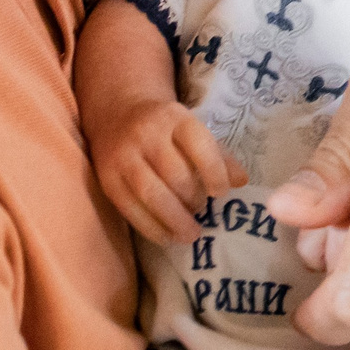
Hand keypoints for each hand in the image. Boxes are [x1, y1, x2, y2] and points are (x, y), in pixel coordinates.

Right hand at [87, 94, 245, 243]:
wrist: (117, 112)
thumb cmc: (165, 127)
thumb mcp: (192, 130)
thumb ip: (218, 154)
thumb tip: (242, 182)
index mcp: (174, 118)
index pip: (199, 145)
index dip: (214, 172)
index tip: (221, 192)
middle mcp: (147, 134)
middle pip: (175, 174)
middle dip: (193, 200)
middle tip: (202, 214)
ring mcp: (124, 157)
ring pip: (152, 194)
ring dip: (175, 220)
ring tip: (190, 234)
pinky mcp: (108, 179)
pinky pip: (131, 209)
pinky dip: (152, 228)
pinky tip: (168, 237)